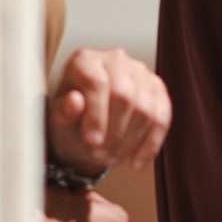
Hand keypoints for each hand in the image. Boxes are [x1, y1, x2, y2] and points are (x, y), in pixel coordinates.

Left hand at [49, 46, 170, 175]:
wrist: (87, 127)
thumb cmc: (69, 120)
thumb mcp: (59, 120)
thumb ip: (63, 112)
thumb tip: (74, 101)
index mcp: (85, 60)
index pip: (97, 83)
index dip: (97, 115)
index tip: (93, 142)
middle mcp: (116, 58)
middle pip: (125, 95)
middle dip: (114, 133)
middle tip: (101, 157)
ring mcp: (140, 72)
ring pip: (146, 108)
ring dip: (130, 141)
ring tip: (113, 160)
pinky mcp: (157, 89)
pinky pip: (162, 116)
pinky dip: (150, 144)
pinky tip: (136, 163)